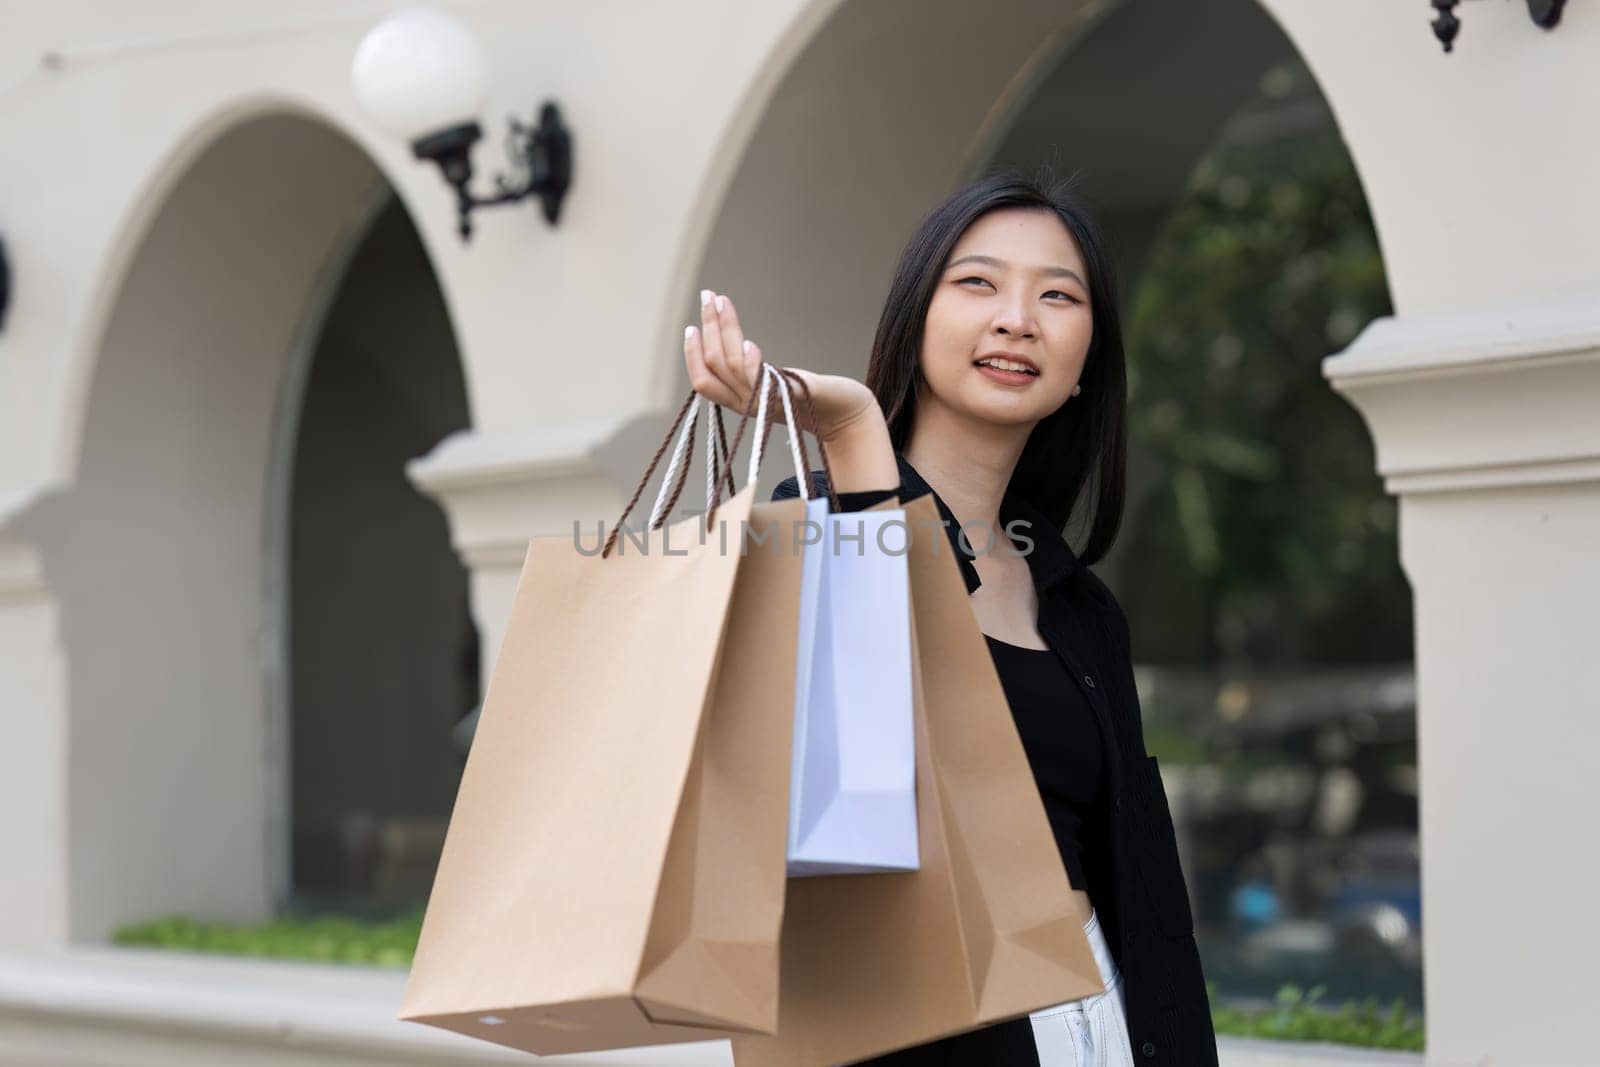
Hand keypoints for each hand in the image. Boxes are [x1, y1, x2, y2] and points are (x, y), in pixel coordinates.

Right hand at [684, 288, 880, 442]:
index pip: (704, 382)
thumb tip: (735, 343)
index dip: (692, 355)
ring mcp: (770, 402)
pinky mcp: (794, 398)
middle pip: (716, 367)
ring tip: (722, 301)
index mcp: (742, 401)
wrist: (848, 415)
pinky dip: (752, 365)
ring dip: (726, 329)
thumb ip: (754, 371)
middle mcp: (751, 404)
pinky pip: (763, 386)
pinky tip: (749, 343)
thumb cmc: (813, 397)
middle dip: (708, 328)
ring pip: (733, 367)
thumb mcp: (775, 382)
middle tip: (707, 296)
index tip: (691, 326)